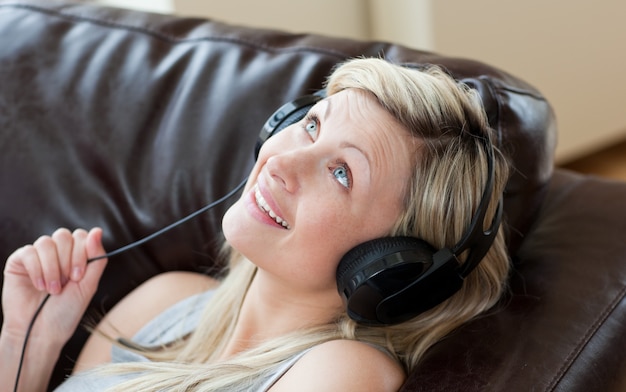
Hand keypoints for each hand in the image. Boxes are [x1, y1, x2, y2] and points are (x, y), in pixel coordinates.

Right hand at [1, 228, 107, 345]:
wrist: (40, 332)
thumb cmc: (65, 312)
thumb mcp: (88, 285)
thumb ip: (96, 258)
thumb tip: (97, 231)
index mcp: (75, 257)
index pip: (82, 236)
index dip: (81, 253)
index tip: (78, 276)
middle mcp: (57, 254)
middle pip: (64, 236)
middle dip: (67, 261)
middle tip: (65, 283)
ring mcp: (37, 257)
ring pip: (46, 242)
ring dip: (52, 268)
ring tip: (52, 289)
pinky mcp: (19, 262)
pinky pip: (28, 251)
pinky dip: (36, 270)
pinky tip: (39, 286)